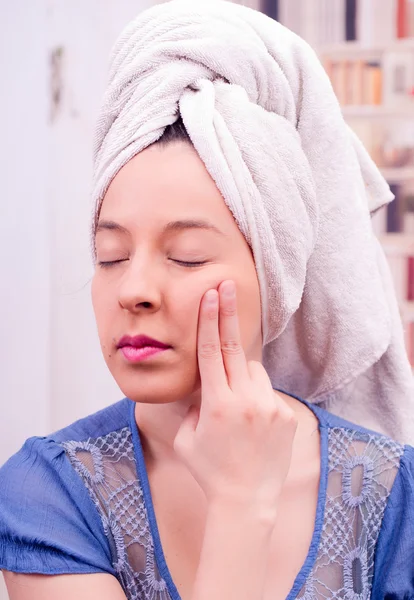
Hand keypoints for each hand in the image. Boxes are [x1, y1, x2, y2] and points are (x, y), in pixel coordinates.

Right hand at [173, 280, 297, 515]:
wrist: (246, 501)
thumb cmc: (208, 470)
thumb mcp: (186, 436)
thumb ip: (192, 405)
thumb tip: (201, 383)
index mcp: (218, 404)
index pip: (211, 352)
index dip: (210, 320)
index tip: (212, 296)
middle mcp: (246, 401)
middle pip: (235, 348)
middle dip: (229, 315)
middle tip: (228, 285)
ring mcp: (270, 407)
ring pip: (253, 370)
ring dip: (241, 373)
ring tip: (234, 406)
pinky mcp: (285, 416)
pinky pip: (268, 391)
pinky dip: (256, 395)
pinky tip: (251, 423)